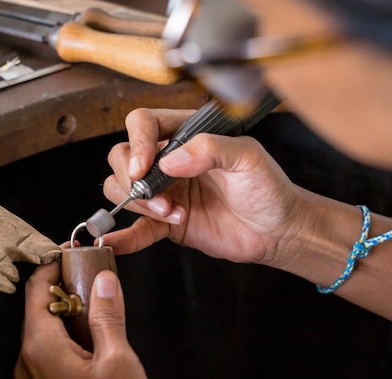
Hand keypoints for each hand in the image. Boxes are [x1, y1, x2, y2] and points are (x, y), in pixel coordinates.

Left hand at [14, 262, 153, 378]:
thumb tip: (104, 282)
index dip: (53, 266)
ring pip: (44, 337)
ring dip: (66, 320)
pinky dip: (64, 345)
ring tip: (96, 316)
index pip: (36, 290)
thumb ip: (108, 316)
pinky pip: (46, 361)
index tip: (72, 255)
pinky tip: (89, 348)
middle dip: (64, 292)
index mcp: (42, 350)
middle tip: (92, 282)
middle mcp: (28, 367)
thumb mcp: (119, 361)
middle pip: (39, 312)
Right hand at [102, 108, 304, 265]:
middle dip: (132, 178)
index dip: (137, 142)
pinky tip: (114, 242)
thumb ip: (210, 149)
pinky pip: (136, 228)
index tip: (144, 165)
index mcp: (186, 135)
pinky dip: (123, 236)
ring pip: (122, 189)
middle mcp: (169, 160)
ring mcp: (164, 191)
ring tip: (172, 214)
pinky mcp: (165, 222)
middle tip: (158, 195)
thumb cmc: (268, 188)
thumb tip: (169, 160)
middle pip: (122, 156)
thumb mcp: (247, 158)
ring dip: (138, 204)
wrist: (277, 230)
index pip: (143, 123)